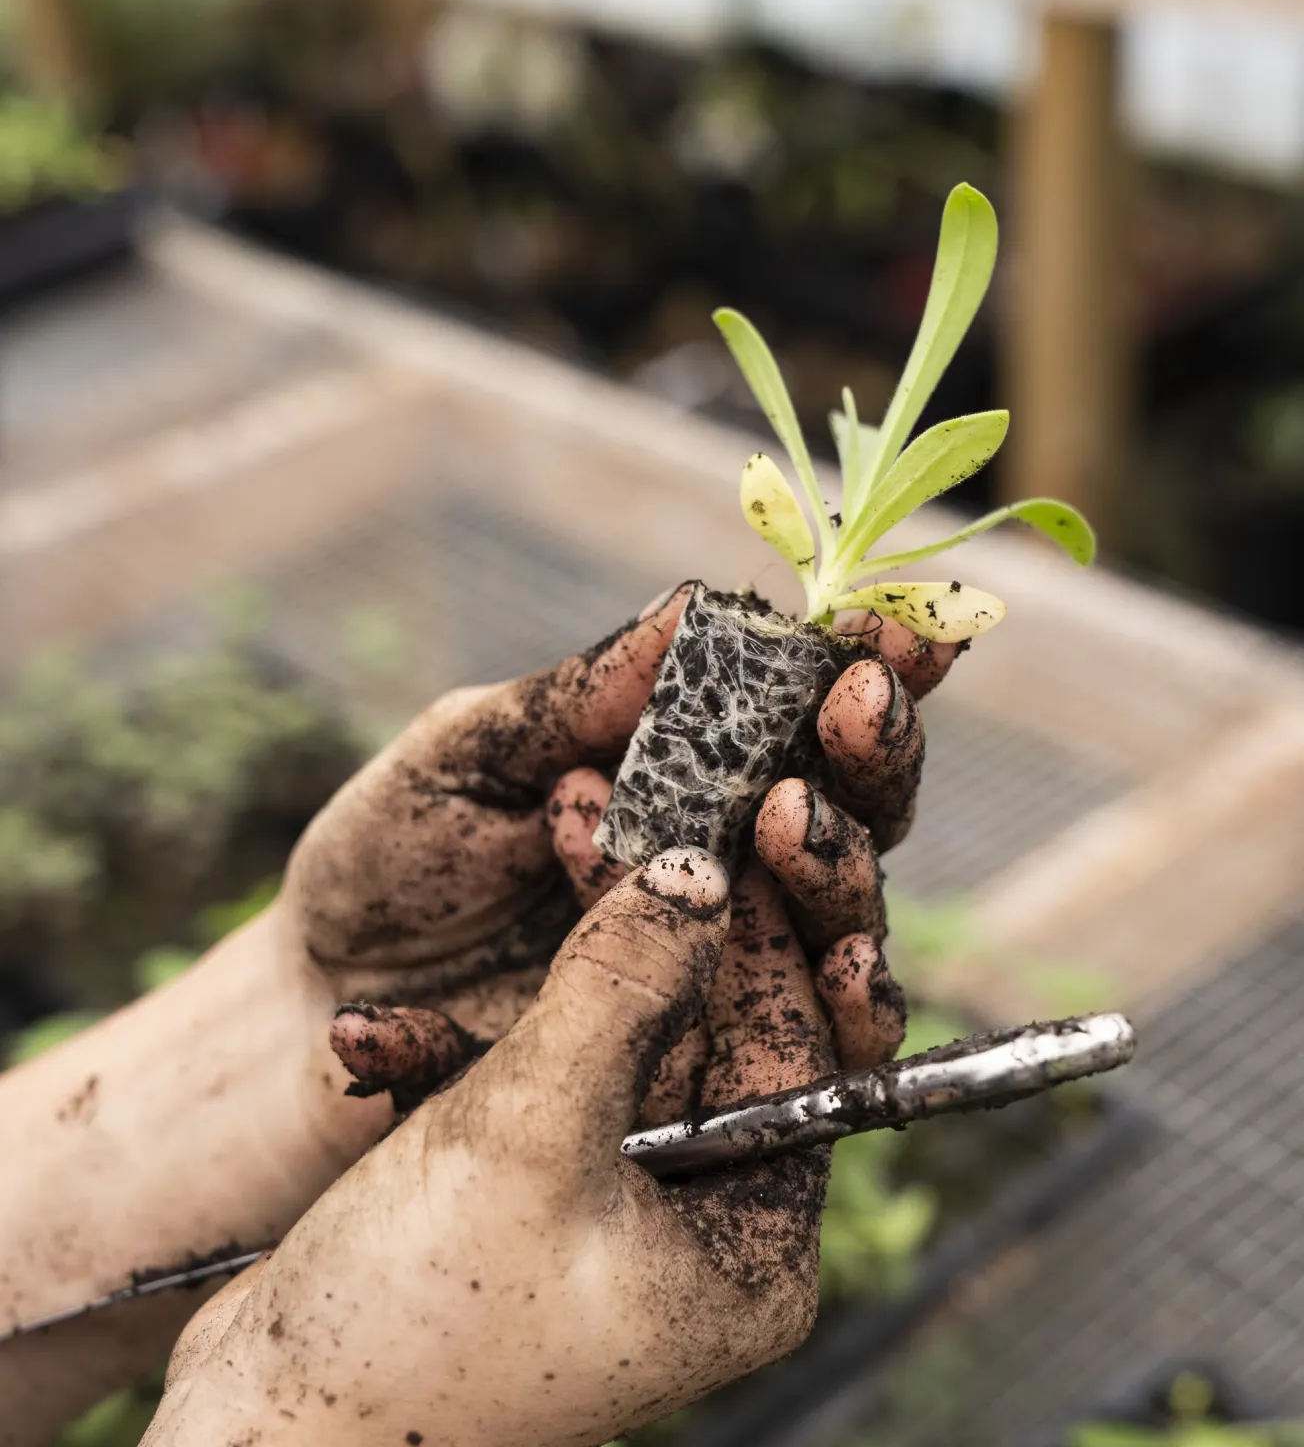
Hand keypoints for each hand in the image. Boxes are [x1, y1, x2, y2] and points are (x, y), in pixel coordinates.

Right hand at [145, 850, 842, 1446]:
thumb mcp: (532, 1133)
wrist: (257, 1438)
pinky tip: (373, 1047)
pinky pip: (517, 1083)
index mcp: (748, 1242)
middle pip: (695, 1030)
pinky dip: (449, 1057)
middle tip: (594, 819)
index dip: (759, 929)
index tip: (727, 822)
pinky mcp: (517, 1191)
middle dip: (631, 931)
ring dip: (523, 987)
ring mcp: (601, 1207)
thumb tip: (699, 870)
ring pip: (596, 1040)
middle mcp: (691, 1224)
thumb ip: (620, 986)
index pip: (794, 1049)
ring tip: (500, 892)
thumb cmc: (417, 1324)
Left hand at [328, 605, 961, 1118]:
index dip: (861, 668)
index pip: (798, 716)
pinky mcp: (709, 1069)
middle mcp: (723, 865)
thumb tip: (694, 602)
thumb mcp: (465, 754)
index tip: (896, 629)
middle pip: (855, 817)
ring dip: (843, 871)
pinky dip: (845, 1014)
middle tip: (853, 710)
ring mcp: (724, 969)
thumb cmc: (388, 856)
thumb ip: (578, 697)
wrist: (322, 994)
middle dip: (872, 757)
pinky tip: (840, 974)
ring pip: (846, 929)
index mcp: (679, 772)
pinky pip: (812, 1058)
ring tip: (791, 821)